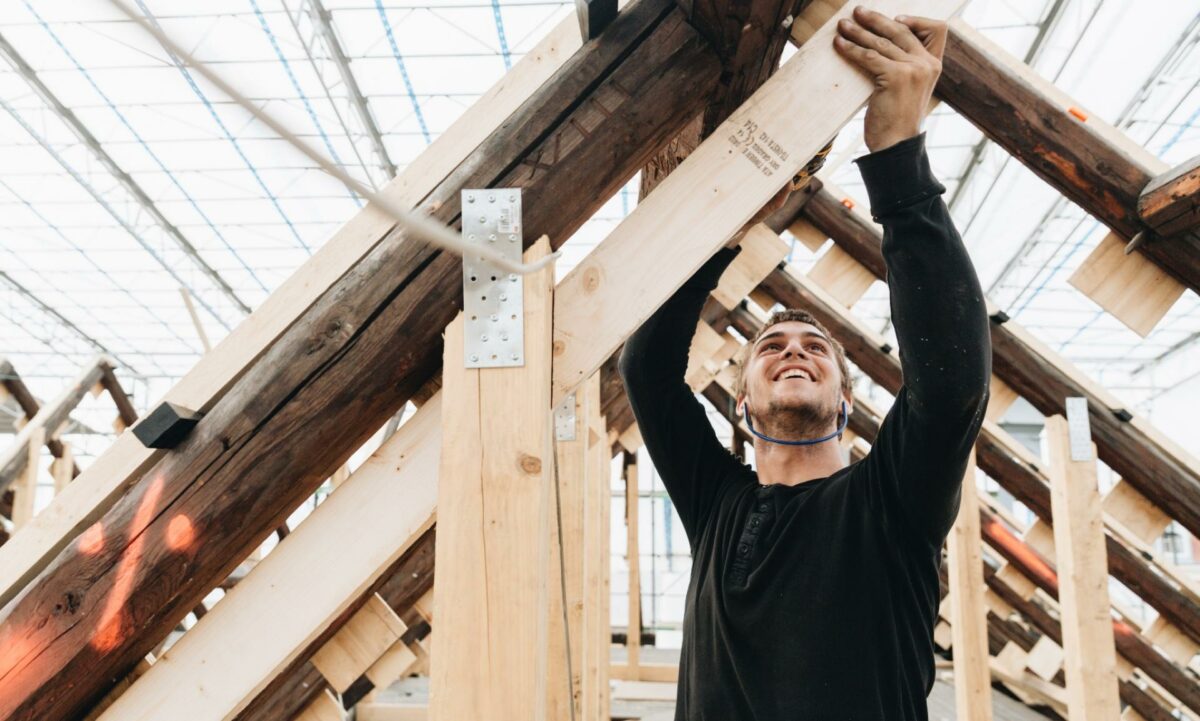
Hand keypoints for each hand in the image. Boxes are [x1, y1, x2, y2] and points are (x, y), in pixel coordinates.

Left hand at [833, 6, 946, 151]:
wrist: (896, 145)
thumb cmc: (897, 119)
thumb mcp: (909, 89)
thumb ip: (906, 67)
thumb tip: (882, 45)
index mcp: (934, 65)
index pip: (936, 29)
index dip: (916, 20)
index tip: (895, 19)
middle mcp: (927, 64)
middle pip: (901, 31)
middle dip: (876, 19)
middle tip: (857, 12)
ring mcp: (913, 69)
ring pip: (882, 42)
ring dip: (858, 32)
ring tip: (842, 26)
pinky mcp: (896, 77)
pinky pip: (869, 56)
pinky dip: (852, 49)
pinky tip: (840, 44)